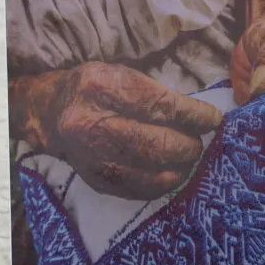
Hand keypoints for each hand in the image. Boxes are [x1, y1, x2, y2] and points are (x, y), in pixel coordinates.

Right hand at [11, 61, 222, 199]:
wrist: (50, 114)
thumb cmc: (95, 88)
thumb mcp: (121, 73)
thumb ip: (157, 93)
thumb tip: (201, 117)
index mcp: (100, 88)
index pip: (157, 106)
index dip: (192, 116)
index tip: (213, 120)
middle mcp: (92, 124)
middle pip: (156, 145)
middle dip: (189, 146)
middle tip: (199, 142)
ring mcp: (92, 158)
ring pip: (152, 173)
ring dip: (181, 167)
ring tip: (188, 156)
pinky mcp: (97, 181)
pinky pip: (141, 190)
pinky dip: (165, 183)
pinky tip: (172, 171)